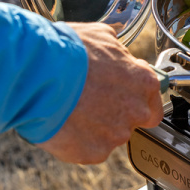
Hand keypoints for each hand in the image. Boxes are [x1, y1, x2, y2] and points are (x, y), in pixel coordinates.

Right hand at [37, 23, 163, 163]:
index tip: (120, 93)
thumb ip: (117, 51)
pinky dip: (77, 141)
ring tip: (71, 109)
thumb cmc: (67, 52)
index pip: (153, 99)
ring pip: (110, 135)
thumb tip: (118, 53)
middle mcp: (137, 110)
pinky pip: (89, 149)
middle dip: (117, 113)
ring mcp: (117, 134)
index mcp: (144, 82)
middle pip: (135, 119)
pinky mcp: (95, 152)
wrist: (37, 75)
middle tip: (93, 102)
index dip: (135, 97)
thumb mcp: (100, 37)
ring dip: (95, 127)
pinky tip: (63, 124)